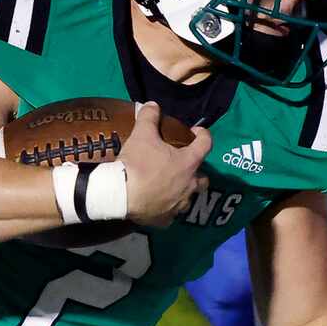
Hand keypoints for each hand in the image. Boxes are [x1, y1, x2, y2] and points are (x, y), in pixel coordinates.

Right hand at [117, 101, 210, 225]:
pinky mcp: (165, 220)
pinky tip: (156, 204)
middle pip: (203, 178)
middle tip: (182, 164)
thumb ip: (149, 117)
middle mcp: (189, 186)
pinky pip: (171, 214)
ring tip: (168, 185)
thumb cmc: (137, 164)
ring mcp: (179, 205)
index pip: (206, 145)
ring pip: (188, 198)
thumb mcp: (141, 134)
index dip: (203, 135)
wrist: (120, 195)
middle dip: (196, 171)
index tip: (196, 132)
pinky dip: (166, 208)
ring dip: (182, 190)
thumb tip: (152, 105)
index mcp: (188, 163)